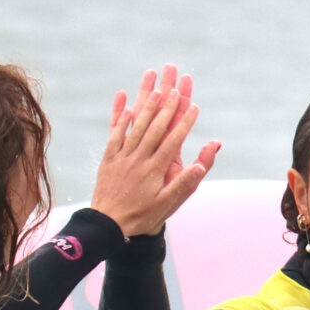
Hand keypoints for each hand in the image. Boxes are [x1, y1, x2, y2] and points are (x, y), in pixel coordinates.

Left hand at [90, 63, 221, 238]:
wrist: (108, 224)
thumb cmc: (142, 216)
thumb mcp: (168, 203)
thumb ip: (184, 182)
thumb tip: (201, 164)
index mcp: (156, 168)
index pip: (174, 139)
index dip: (185, 121)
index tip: (194, 106)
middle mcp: (139, 158)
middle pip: (156, 125)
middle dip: (167, 104)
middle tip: (175, 85)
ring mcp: (122, 155)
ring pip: (136, 124)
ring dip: (146, 103)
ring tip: (155, 86)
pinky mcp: (109, 157)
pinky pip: (115, 132)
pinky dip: (121, 116)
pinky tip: (126, 101)